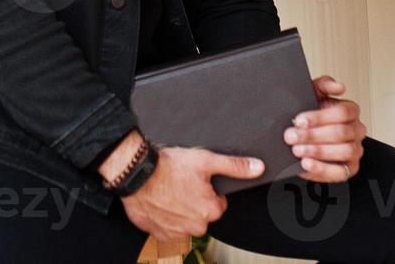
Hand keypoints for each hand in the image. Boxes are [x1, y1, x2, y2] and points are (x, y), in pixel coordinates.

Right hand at [120, 146, 264, 241]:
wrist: (136, 174)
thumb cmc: (168, 167)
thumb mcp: (206, 160)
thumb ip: (235, 166)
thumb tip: (257, 167)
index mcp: (210, 210)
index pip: (217, 203)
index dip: (207, 190)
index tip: (195, 181)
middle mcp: (196, 226)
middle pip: (202, 214)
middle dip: (193, 201)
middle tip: (181, 185)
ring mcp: (177, 232)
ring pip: (185, 222)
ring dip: (179, 210)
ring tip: (169, 192)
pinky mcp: (160, 234)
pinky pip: (168, 228)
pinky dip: (165, 217)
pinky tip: (160, 202)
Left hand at [285, 74, 364, 183]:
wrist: (302, 136)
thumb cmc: (308, 114)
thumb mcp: (312, 94)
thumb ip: (324, 85)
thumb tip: (339, 86)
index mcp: (350, 111)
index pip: (342, 112)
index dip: (320, 117)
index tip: (300, 120)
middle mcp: (356, 131)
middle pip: (341, 132)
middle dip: (313, 135)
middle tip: (292, 136)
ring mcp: (355, 151)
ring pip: (343, 151)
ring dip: (317, 151)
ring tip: (297, 150)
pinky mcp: (348, 169)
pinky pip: (339, 172)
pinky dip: (321, 168)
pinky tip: (306, 163)